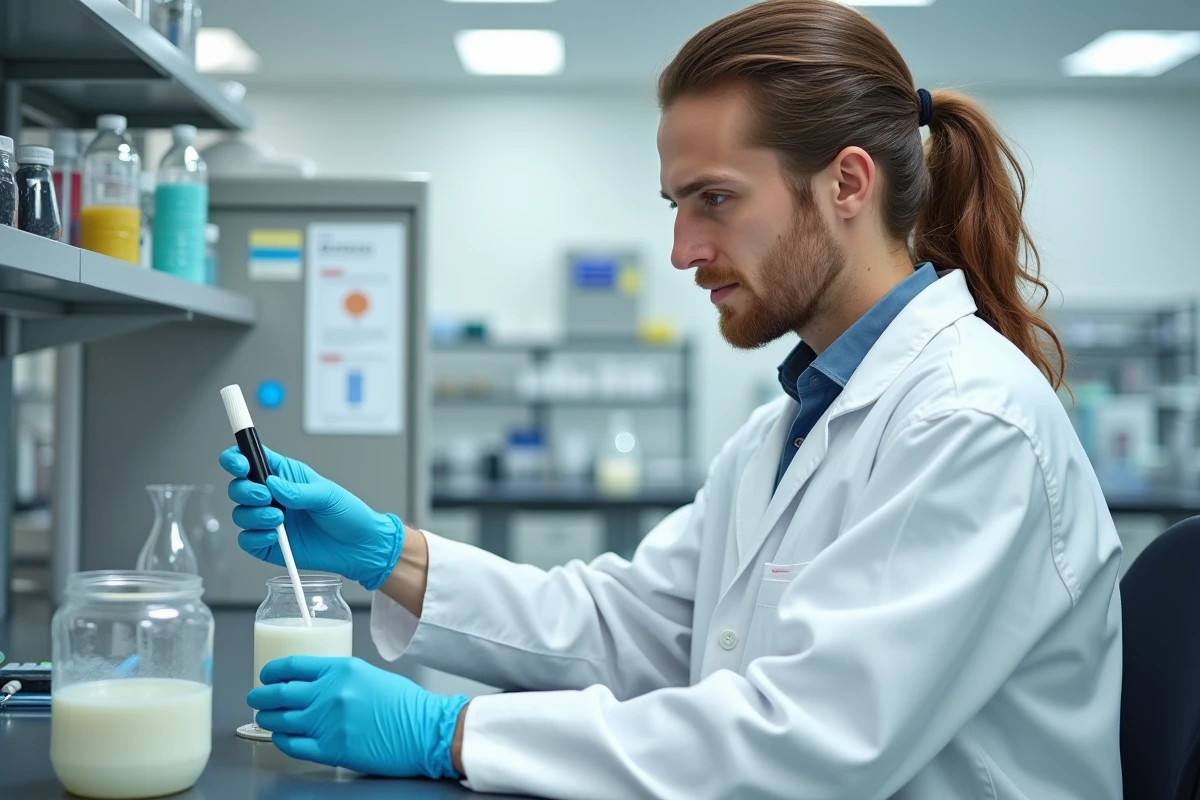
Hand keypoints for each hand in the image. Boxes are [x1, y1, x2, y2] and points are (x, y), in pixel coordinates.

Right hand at [220, 447, 402, 590]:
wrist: (359, 548)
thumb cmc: (349, 515)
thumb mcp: (327, 495)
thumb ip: (298, 490)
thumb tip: (272, 484)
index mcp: (285, 475)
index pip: (251, 458)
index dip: (237, 457)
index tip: (240, 464)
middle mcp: (273, 496)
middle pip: (238, 487)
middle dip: (245, 491)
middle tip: (267, 497)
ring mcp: (268, 520)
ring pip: (240, 513)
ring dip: (254, 516)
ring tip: (279, 519)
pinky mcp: (268, 544)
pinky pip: (246, 540)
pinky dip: (255, 537)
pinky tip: (275, 536)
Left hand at [248, 656, 468, 779]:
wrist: (426, 730)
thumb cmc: (405, 704)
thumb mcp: (370, 675)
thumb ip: (339, 678)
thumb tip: (313, 686)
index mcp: (341, 669)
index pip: (293, 666)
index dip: (272, 671)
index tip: (265, 675)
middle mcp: (330, 693)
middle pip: (280, 692)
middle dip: (261, 695)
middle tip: (256, 697)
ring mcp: (328, 722)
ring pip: (281, 719)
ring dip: (267, 718)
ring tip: (264, 718)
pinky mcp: (331, 749)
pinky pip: (293, 744)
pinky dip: (281, 740)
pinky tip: (279, 736)